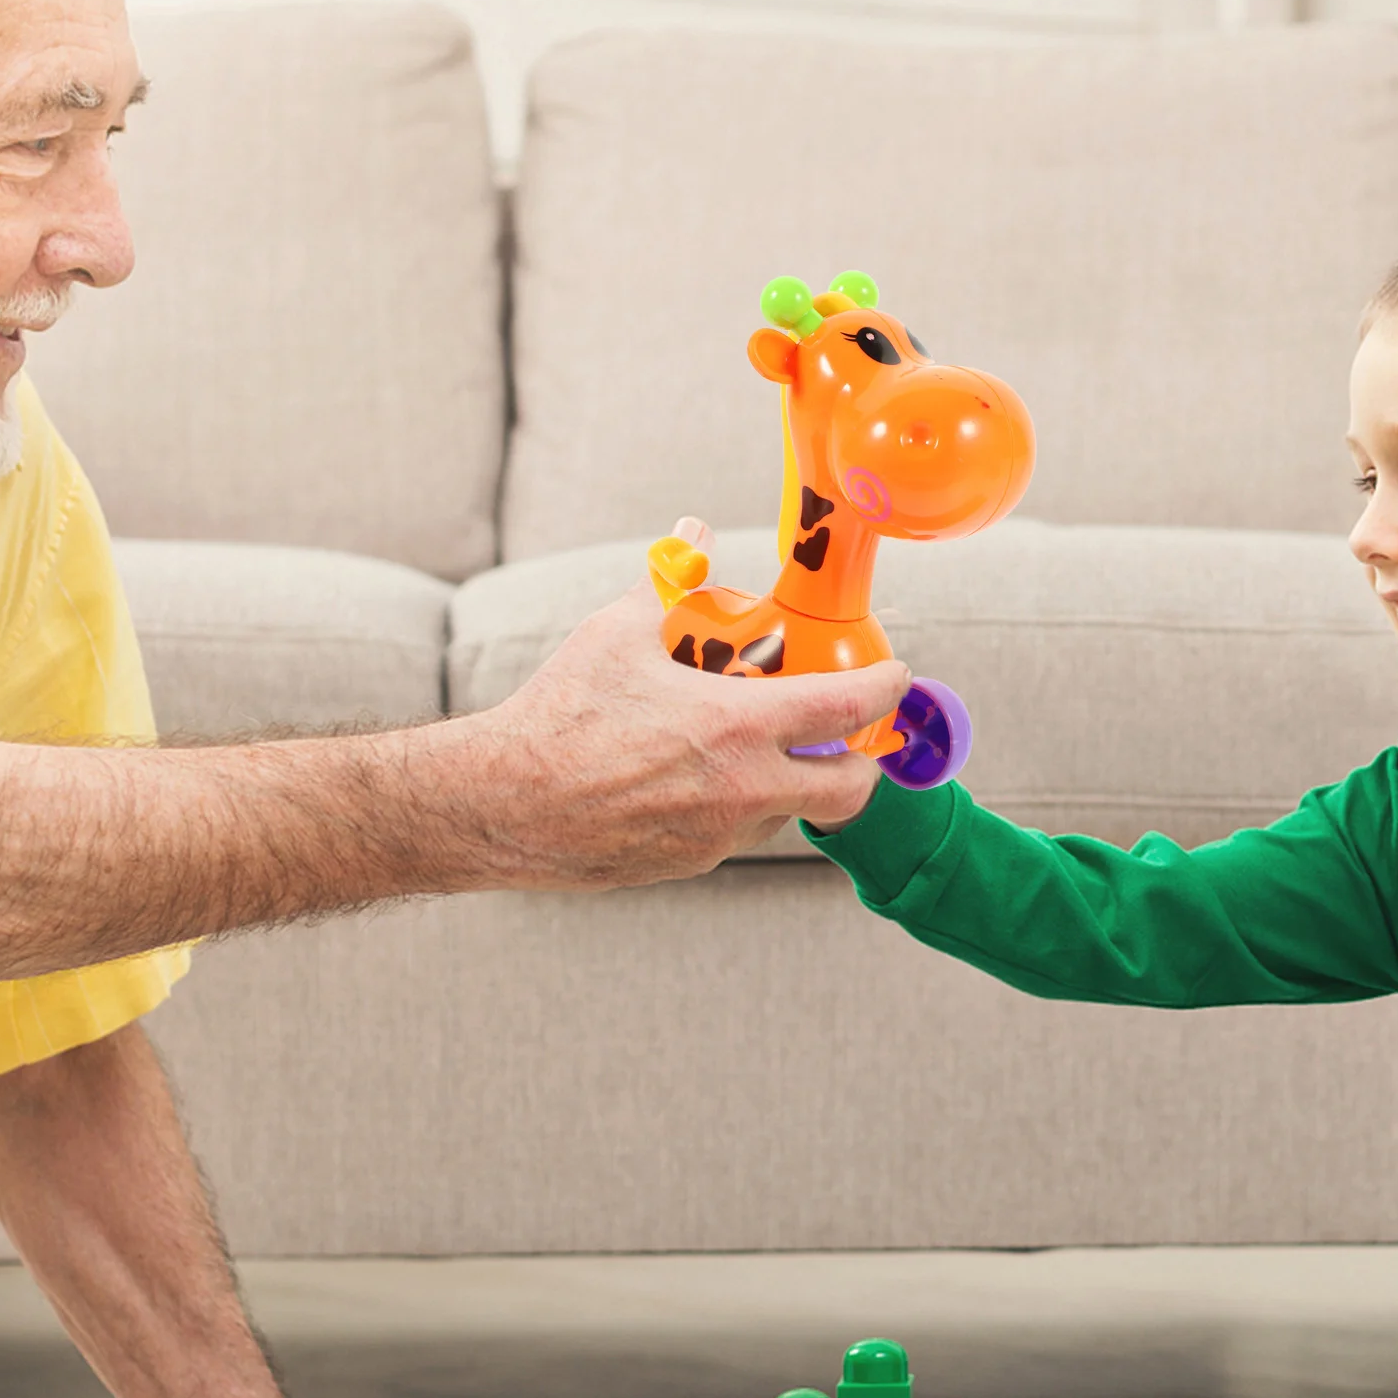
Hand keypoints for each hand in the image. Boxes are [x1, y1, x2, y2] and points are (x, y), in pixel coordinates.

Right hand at [432, 521, 907, 889]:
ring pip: (791, 814)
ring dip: (793, 784)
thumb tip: (691, 534)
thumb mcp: (617, 634)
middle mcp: (745, 790)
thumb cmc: (560, 716)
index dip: (886, 689)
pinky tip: (699, 778)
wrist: (503, 804)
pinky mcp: (691, 864)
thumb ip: (668, 582)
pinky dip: (740, 808)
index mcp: (739, 727)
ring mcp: (721, 836)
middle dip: (860, 762)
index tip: (893, 676)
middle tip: (841, 733)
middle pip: (849, 789)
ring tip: (755, 748)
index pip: (848, 709)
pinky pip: (739, 836)